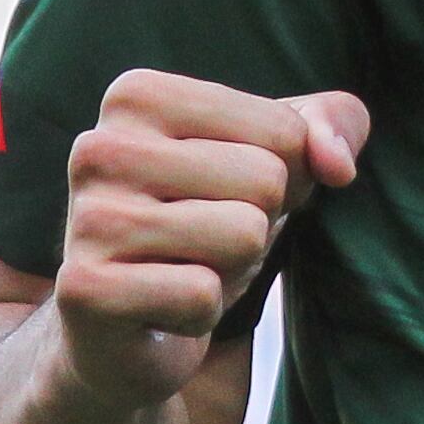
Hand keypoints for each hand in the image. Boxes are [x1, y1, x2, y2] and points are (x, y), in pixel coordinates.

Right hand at [53, 69, 365, 406]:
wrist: (124, 329)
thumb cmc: (206, 221)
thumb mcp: (279, 154)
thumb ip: (332, 122)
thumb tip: (338, 164)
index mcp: (138, 95)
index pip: (283, 131)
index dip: (282, 177)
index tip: (226, 194)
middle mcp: (99, 146)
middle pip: (265, 180)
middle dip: (256, 223)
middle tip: (204, 240)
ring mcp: (87, 217)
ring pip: (242, 235)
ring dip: (231, 267)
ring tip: (185, 267)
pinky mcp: (85, 289)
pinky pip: (202, 294)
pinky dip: (200, 313)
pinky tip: (161, 308)